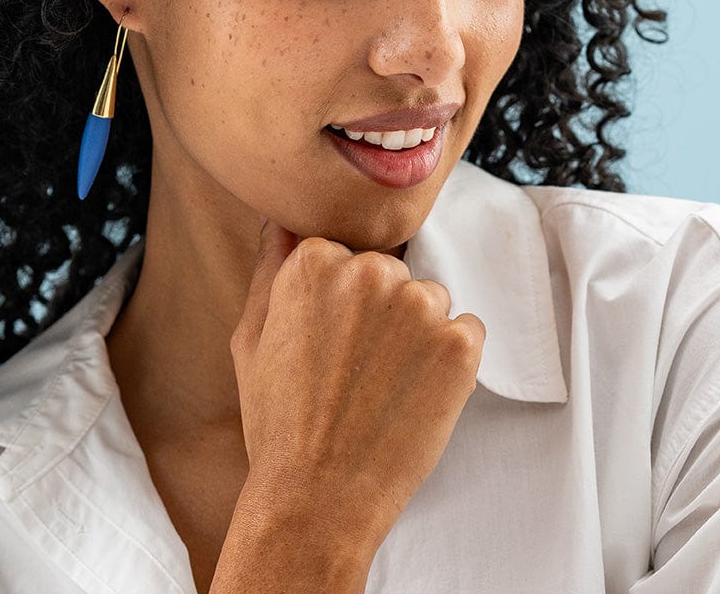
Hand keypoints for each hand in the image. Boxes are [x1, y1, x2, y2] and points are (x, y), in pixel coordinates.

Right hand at [229, 215, 484, 556]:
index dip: (342, 300)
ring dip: (418, 332)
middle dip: (381, 310)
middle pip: (391, 271)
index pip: (347, 253)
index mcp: (314, 261)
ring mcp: (418, 305)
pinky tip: (418, 394)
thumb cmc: (278, 422)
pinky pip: (468, 330)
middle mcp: (368, 271)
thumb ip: (269, 267)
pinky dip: (453, 359)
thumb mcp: (250, 337)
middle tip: (358, 368)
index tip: (333, 341)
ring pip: (431, 299)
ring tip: (386, 385)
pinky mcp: (459, 344)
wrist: (317, 499)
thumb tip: (279, 220)